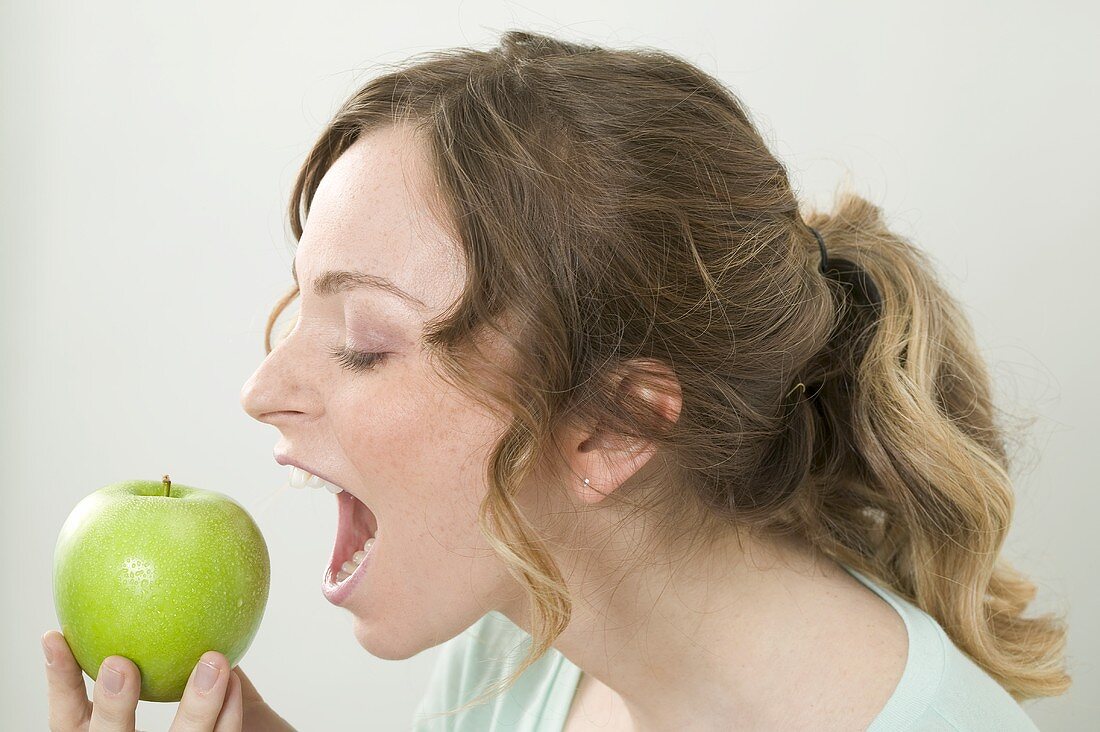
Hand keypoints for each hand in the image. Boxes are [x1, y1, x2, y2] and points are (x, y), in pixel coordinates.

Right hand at [43, 630, 295, 730]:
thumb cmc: (189, 723)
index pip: (68, 717)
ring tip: (214, 661)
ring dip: (198, 705)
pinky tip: (236, 680)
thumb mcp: (147, 701)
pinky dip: (229, 712)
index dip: (58, 679)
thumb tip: (155, 594)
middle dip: (111, 705)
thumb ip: (150, 663)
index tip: (54, 633)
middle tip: (119, 662)